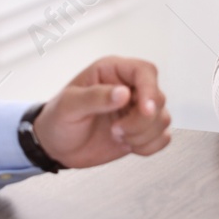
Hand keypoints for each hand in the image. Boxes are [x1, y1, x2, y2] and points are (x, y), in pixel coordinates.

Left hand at [32, 56, 170, 168]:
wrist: (55, 147)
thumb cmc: (57, 120)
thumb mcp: (68, 105)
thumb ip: (95, 97)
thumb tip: (123, 93)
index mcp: (112, 72)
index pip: (144, 71)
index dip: (150, 90)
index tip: (144, 110)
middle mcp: (129, 88)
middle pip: (157, 99)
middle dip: (140, 121)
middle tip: (115, 129)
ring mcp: (136, 111)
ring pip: (162, 119)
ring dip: (143, 135)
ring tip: (117, 136)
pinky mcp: (141, 131)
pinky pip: (162, 137)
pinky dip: (149, 146)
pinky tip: (128, 145)